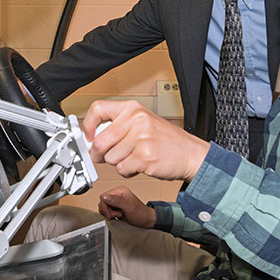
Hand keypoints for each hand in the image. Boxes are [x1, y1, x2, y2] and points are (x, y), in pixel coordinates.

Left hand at [84, 100, 209, 181]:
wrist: (190, 154)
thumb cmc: (166, 140)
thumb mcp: (143, 123)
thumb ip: (119, 126)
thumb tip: (91, 138)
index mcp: (133, 109)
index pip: (98, 109)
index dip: (88, 126)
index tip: (88, 137)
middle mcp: (136, 120)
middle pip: (100, 141)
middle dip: (99, 154)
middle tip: (104, 157)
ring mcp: (141, 138)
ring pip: (110, 158)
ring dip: (118, 163)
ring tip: (134, 158)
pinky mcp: (144, 157)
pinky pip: (122, 169)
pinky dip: (128, 171)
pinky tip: (140, 165)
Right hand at [98, 186, 155, 228]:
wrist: (145, 220)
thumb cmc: (140, 213)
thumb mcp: (128, 207)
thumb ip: (116, 201)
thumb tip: (105, 197)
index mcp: (120, 191)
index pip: (103, 196)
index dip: (105, 206)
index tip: (111, 213)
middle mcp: (117, 194)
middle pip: (102, 202)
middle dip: (107, 211)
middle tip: (117, 214)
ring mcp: (116, 201)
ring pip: (103, 206)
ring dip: (109, 213)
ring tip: (119, 215)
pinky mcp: (116, 207)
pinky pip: (106, 210)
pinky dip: (110, 215)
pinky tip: (117, 216)